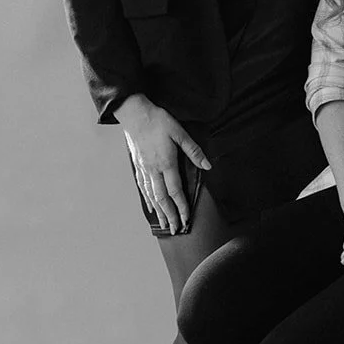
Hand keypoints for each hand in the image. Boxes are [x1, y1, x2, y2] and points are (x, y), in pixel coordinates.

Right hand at [117, 95, 210, 234]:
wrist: (135, 113)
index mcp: (166, 163)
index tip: (187, 219)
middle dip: (170, 216)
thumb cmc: (158, 120)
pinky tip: (152, 207)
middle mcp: (153, 170)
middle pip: (163, 199)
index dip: (182, 207)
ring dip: (159, 212)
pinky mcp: (138, 165)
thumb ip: (194, 151)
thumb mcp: (180, 132)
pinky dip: (148, 200)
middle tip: (176, 230)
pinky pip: (143, 187)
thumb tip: (208, 165)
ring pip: (152, 196)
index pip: (175, 191)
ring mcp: (144, 169)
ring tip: (165, 225)